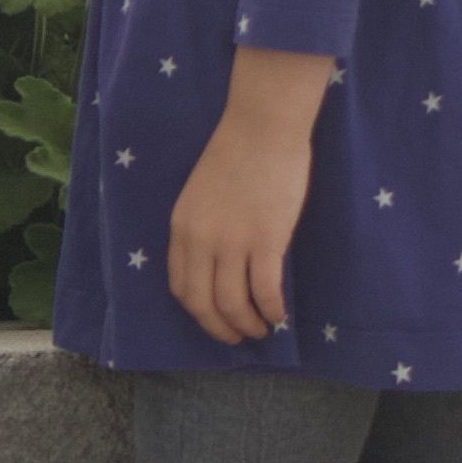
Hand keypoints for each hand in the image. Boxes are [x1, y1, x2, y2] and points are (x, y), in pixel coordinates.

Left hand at [166, 46, 332, 344]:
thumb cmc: (238, 151)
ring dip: (248, 325)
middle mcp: (200, 240)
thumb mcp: (202, 192)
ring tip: (263, 330)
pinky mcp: (265, 240)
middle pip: (203, 303)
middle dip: (221, 328)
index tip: (216, 319)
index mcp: (182, 227)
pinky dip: (271, 310)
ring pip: (233, 303)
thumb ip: (204, 227)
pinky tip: (280, 315)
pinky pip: (264, 290)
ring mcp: (232, 241)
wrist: (262, 125)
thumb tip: (221, 263)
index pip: (181, 286)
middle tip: (240, 337)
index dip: (199, 312)